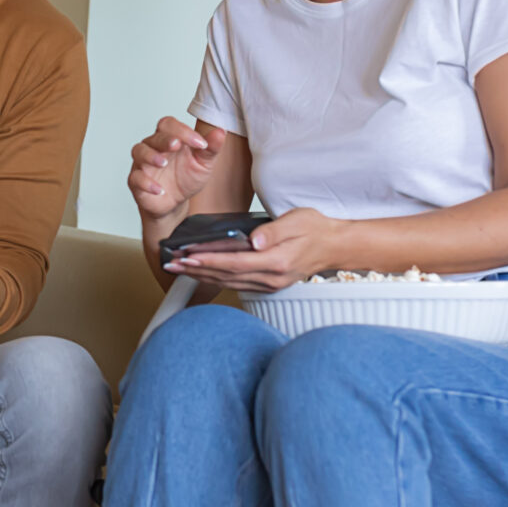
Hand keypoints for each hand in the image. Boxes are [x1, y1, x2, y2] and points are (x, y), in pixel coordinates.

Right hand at [130, 116, 217, 222]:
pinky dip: (146, 183)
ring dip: (151, 156)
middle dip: (165, 140)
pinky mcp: (136, 181)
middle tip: (177, 145)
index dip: (183, 130)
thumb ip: (211, 148)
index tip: (200, 142)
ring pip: (139, 151)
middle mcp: (154, 147)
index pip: (169, 125)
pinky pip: (135, 177)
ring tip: (163, 163)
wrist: (175, 203)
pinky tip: (159, 189)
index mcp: (170, 138)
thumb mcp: (204, 164)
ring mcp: (143, 163)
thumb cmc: (186, 178)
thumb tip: (221, 131)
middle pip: (154, 136)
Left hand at [163, 207, 349, 294]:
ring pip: (229, 283)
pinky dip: (216, 279)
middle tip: (172, 264)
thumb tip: (254, 241)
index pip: (235, 263)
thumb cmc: (316, 229)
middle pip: (226, 277)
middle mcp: (272, 278)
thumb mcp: (298, 221)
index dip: (209, 261)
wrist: (335, 247)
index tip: (189, 257)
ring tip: (179, 270)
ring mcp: (270, 284)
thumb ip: (274, 231)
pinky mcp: (268, 285)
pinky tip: (203, 273)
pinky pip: (236, 284)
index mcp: (278, 262)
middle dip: (197, 271)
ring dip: (202, 277)